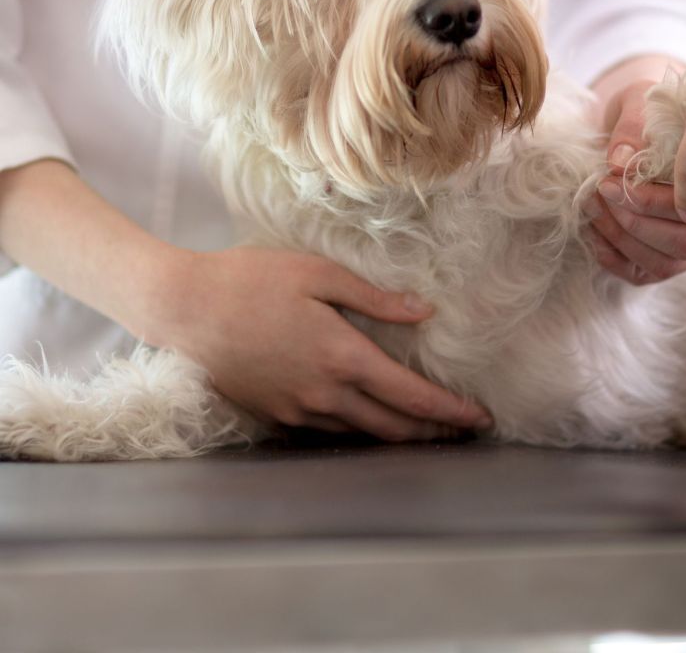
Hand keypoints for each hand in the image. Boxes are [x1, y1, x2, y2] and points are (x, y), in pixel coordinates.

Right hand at [148, 246, 492, 439]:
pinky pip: (328, 431)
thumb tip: (424, 311)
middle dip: (433, 432)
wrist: (182, 308)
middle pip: (393, 427)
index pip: (411, 396)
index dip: (449, 411)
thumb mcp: (318, 273)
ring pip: (361, 434)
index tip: (479, 417)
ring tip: (426, 428)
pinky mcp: (274, 415)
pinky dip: (359, 430)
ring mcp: (297, 410)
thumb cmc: (251, 279)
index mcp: (343, 356)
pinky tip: (369, 419)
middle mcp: (325, 393)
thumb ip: (375, 298)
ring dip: (398, 434)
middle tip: (462, 430)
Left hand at [588, 78, 685, 284]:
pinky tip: (591, 232)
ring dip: (621, 240)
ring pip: (667, 264)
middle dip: (636, 223)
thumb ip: (634, 126)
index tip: (609, 180)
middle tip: (600, 194)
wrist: (637, 129)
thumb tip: (621, 161)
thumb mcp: (639, 103)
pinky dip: (613, 259)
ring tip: (590, 208)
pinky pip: (644, 275)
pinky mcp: (670, 259)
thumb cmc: (646, 114)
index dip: (652, 199)